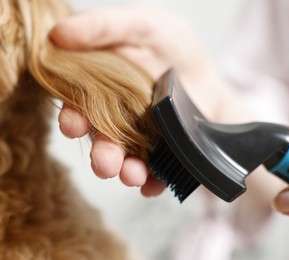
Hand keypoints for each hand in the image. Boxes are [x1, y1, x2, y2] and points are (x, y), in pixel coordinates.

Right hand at [50, 5, 217, 195]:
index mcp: (100, 91)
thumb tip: (59, 33)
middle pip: (102, 141)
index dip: (72, 118)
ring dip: (124, 171)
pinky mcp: (162, 156)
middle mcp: (115, 120)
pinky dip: (152, 182)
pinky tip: (153, 184)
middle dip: (101, 155)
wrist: (207, 77)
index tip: (73, 124)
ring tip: (132, 174)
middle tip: (105, 163)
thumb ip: (106, 26)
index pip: (78, 107)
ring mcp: (139, 141)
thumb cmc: (173, 47)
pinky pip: (155, 174)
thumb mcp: (144, 25)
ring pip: (126, 162)